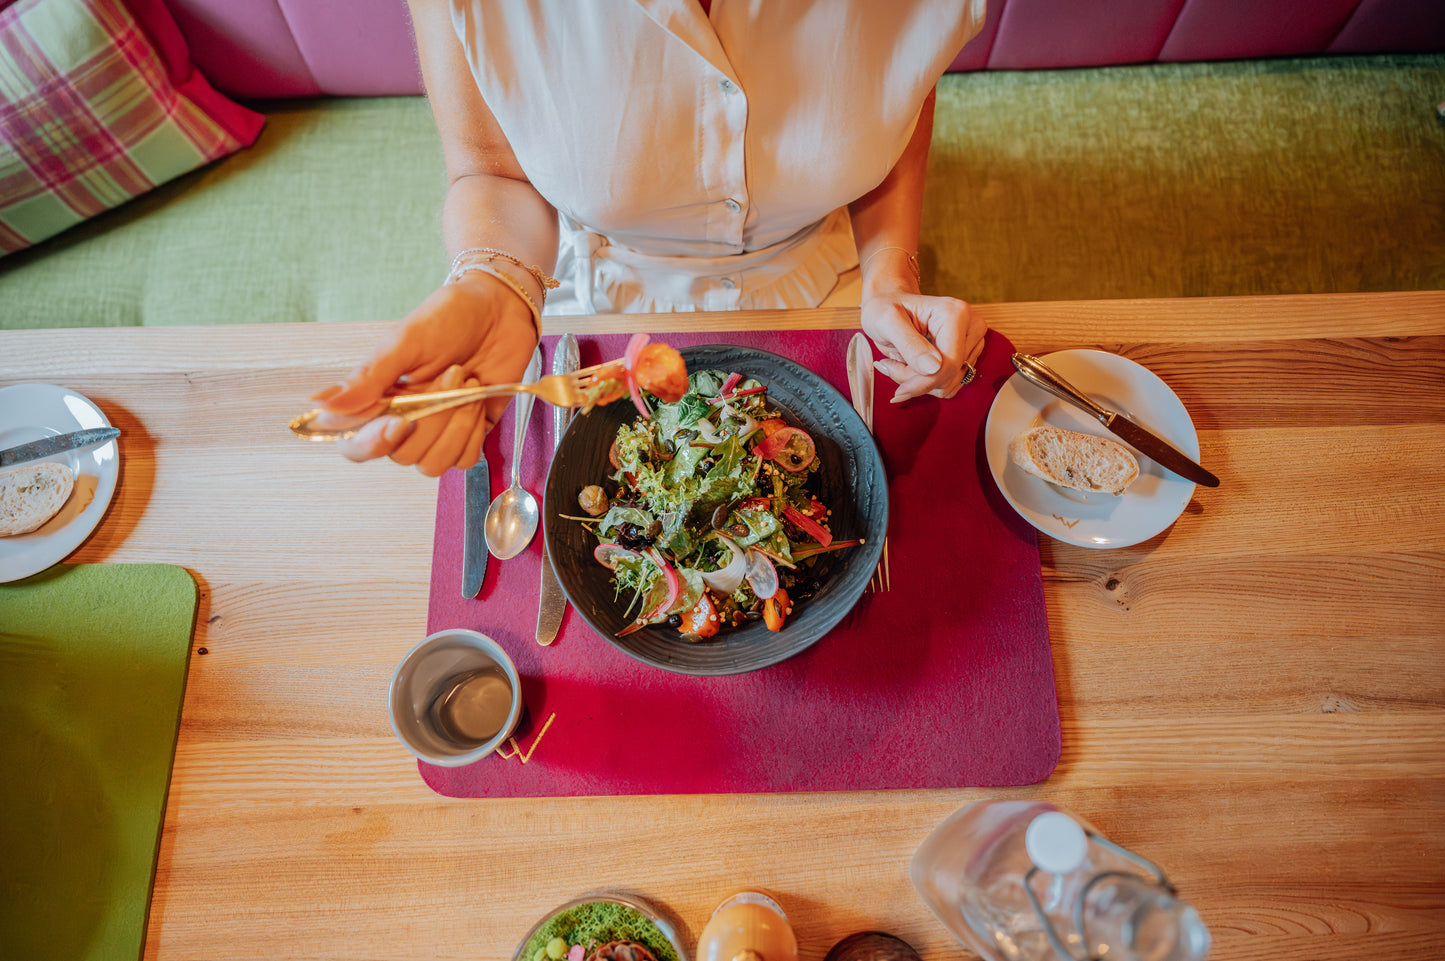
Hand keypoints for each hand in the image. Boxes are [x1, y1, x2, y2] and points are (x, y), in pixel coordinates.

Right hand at [308, 274, 537, 475]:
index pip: (355, 446)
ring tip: (468, 382)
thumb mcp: (405, 341)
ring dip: (455, 425)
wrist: (501, 310)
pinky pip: (465, 460)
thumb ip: (368, 377)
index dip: (372, 444)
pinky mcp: (469, 434)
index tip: (400, 422)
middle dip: (432, 418)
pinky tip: (478, 399)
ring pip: (433, 464)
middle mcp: (404, 421)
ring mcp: (436, 431)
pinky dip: (474, 432)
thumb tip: (320, 405)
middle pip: (402, 455)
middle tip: (453, 371)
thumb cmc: (448, 318)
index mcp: (378, 399)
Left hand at [860, 292, 986, 402]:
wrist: (889, 303)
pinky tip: (911, 367)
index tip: (899, 391)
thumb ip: (909, 344)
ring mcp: (972, 341)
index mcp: (955, 314)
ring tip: (900, 362)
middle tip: (891, 365)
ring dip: (921, 382)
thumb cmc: (886, 307)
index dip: (924, 383)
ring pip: (950, 383)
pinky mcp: (967, 354)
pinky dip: (927, 382)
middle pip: (950, 375)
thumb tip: (933, 368)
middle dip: (918, 380)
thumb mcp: (887, 322)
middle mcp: (971, 327)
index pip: (949, 364)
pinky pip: (949, 383)